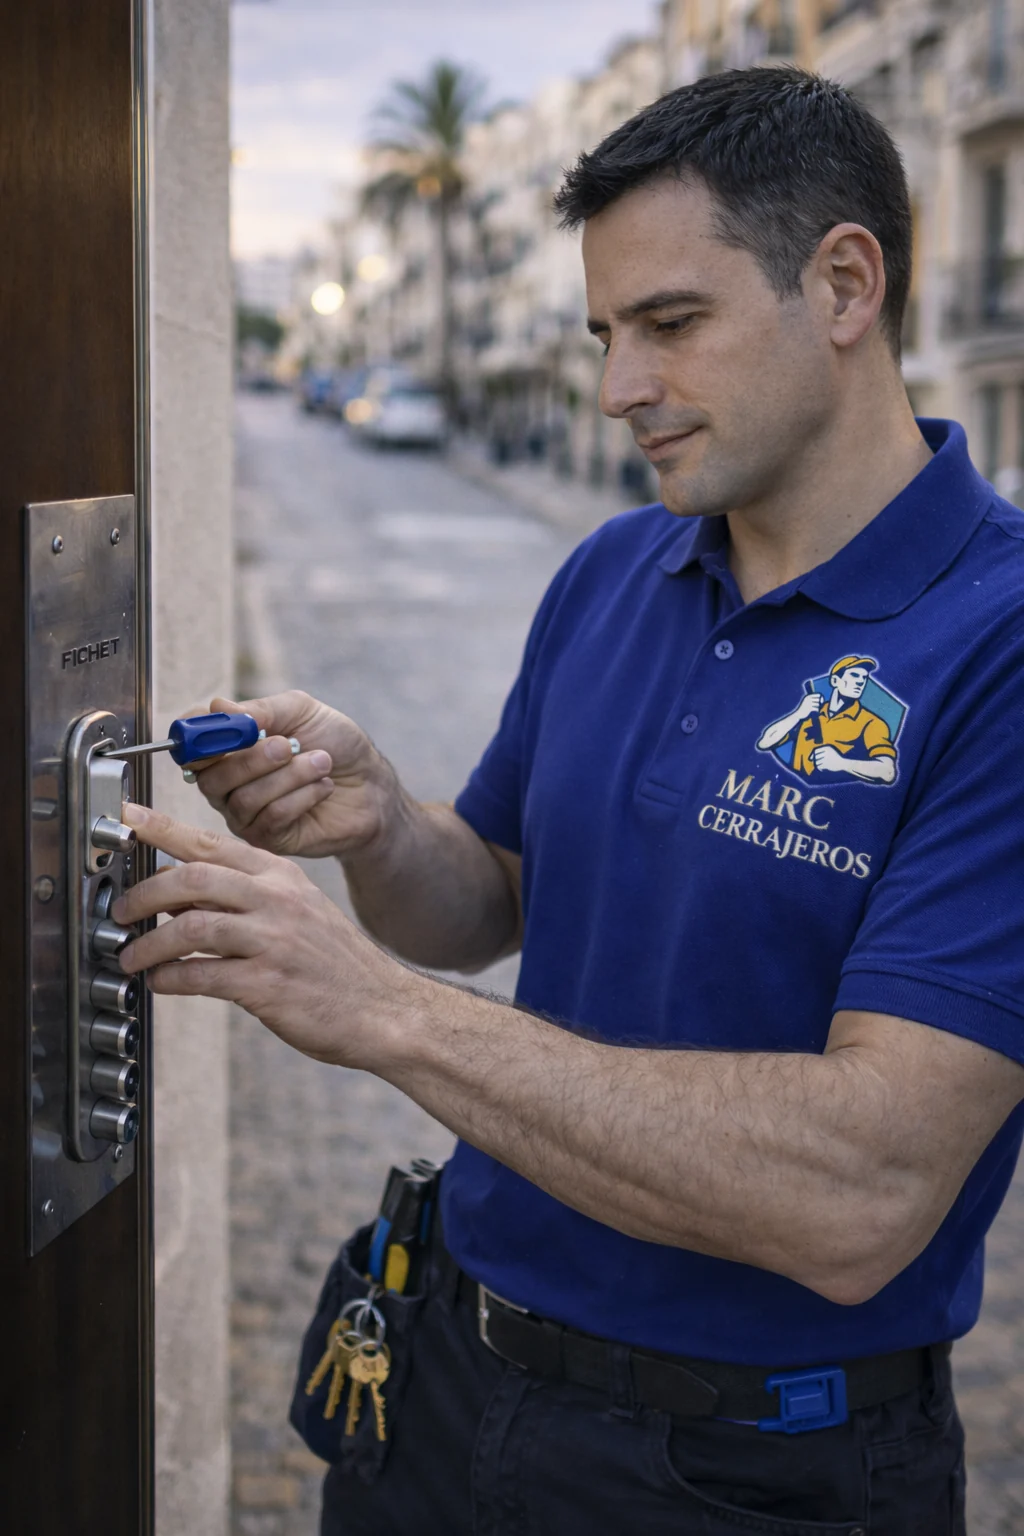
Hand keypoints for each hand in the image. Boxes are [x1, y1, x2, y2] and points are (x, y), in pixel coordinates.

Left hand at [114, 803, 421, 1066]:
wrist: (386, 1008)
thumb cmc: (338, 965)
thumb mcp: (300, 911)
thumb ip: (247, 898)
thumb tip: (184, 897)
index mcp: (282, 876)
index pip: (212, 843)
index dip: (162, 827)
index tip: (129, 817)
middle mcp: (278, 900)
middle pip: (193, 878)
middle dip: (144, 894)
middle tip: (120, 910)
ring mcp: (274, 941)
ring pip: (189, 928)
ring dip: (148, 945)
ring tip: (130, 957)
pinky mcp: (268, 984)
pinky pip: (200, 976)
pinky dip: (170, 980)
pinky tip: (162, 984)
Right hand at [190, 691, 395, 858]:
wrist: (371, 784)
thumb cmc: (335, 744)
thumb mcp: (301, 711)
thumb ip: (262, 709)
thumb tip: (220, 707)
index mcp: (228, 749)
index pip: (190, 747)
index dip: (196, 739)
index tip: (220, 729)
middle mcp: (228, 784)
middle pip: (211, 778)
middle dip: (251, 759)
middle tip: (288, 745)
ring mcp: (245, 815)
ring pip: (244, 799)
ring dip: (289, 776)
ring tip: (322, 761)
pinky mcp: (268, 839)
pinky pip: (271, 819)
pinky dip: (302, 797)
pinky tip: (324, 787)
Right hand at [797, 693, 824, 718]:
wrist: (798, 713)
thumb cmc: (803, 707)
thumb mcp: (806, 702)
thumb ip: (812, 699)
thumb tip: (821, 698)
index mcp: (807, 696)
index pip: (817, 695)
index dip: (820, 697)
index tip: (821, 699)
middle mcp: (808, 699)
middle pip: (818, 699)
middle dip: (820, 702)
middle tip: (820, 704)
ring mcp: (809, 704)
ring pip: (818, 704)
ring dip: (819, 706)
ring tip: (818, 708)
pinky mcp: (810, 708)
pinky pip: (816, 708)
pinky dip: (817, 710)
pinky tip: (817, 711)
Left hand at [812, 745, 847, 772]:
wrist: (844, 763)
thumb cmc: (836, 758)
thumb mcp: (830, 751)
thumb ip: (821, 753)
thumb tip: (810, 758)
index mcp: (827, 747)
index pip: (816, 750)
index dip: (812, 754)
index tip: (811, 758)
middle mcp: (826, 752)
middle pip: (815, 757)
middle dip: (815, 760)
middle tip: (815, 763)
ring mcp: (826, 758)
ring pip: (817, 762)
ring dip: (818, 764)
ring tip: (821, 765)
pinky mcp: (827, 764)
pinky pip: (819, 766)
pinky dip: (820, 768)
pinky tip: (822, 769)